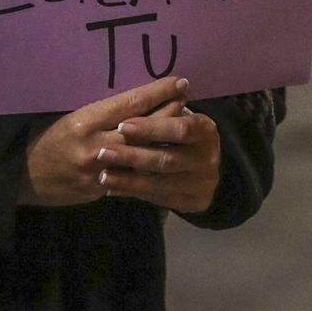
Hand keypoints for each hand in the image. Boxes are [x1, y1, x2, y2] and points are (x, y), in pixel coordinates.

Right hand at [21, 77, 189, 207]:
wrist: (25, 176)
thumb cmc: (46, 138)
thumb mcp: (69, 117)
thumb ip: (101, 112)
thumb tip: (136, 100)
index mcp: (85, 121)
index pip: (131, 104)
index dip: (158, 93)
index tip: (179, 82)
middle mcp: (95, 145)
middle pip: (145, 129)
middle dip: (170, 114)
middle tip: (189, 100)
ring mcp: (99, 171)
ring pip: (144, 155)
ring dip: (166, 141)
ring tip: (185, 128)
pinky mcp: (101, 190)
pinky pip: (133, 177)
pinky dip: (151, 165)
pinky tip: (167, 157)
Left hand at [94, 101, 221, 215]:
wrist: (202, 165)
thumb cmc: (178, 134)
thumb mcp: (174, 117)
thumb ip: (158, 113)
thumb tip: (132, 108)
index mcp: (205, 129)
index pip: (180, 129)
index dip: (151, 128)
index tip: (122, 126)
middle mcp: (208, 157)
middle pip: (168, 159)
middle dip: (133, 156)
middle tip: (103, 153)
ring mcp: (204, 183)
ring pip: (161, 183)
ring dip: (129, 180)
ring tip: (103, 175)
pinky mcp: (194, 202)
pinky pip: (159, 199)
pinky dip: (134, 193)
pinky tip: (114, 189)